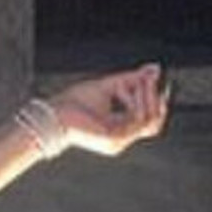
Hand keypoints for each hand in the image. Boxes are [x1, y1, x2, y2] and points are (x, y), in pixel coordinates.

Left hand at [51, 63, 170, 156]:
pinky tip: (125, 88)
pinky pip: (136, 119)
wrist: (53, 114)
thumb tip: (156, 68)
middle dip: (153, 98)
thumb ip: (131, 80)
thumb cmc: (74, 103)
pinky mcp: (113, 137)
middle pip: (153, 122)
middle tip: (148, 77)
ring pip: (147, 120)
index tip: (156, 80)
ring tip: (137, 80)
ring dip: (145, 96)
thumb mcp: (109, 87)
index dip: (157, 102)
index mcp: (119, 132)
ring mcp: (117, 142)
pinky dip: (135, 101)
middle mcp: (120, 141)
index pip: (149, 122)